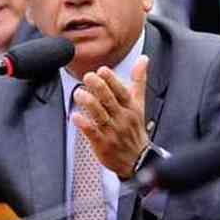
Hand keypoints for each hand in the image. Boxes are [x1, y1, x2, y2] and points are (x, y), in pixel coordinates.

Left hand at [72, 55, 149, 178]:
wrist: (137, 161)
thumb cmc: (135, 129)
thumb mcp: (139, 104)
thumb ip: (138, 80)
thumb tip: (143, 58)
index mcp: (131, 108)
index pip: (122, 92)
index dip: (112, 81)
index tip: (103, 70)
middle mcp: (122, 118)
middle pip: (110, 101)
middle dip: (99, 88)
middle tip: (88, 76)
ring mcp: (112, 132)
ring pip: (100, 116)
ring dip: (89, 103)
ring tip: (79, 92)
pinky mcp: (102, 144)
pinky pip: (92, 133)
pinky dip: (84, 125)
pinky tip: (75, 116)